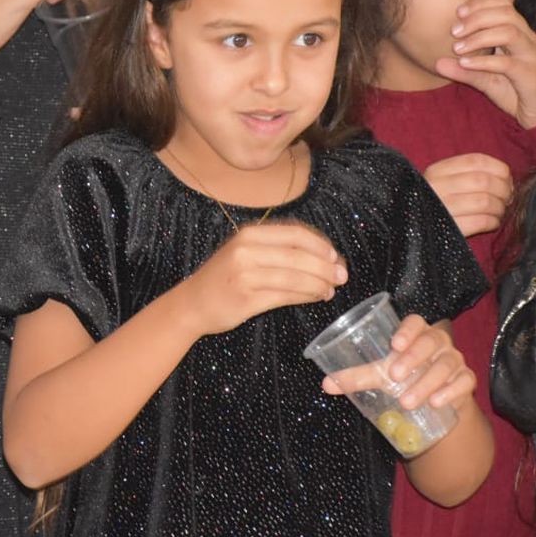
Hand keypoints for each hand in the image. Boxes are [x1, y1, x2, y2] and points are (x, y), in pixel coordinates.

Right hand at [177, 221, 348, 336]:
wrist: (193, 302)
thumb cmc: (225, 276)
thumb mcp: (246, 251)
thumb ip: (278, 249)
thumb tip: (324, 255)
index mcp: (249, 234)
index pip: (295, 234)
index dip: (321, 245)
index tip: (336, 256)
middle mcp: (246, 251)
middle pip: (298, 256)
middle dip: (325, 266)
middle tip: (342, 276)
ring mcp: (245, 275)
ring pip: (295, 277)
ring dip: (319, 284)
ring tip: (331, 290)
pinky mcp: (247, 299)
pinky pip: (285, 296)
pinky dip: (306, 296)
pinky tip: (317, 297)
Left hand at [321, 314, 475, 412]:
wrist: (434, 403)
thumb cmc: (405, 378)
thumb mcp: (380, 376)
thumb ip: (357, 376)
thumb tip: (327, 384)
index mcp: (417, 334)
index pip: (416, 322)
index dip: (407, 330)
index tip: (394, 344)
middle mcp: (438, 343)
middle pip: (431, 342)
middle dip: (413, 358)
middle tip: (394, 377)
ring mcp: (454, 360)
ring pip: (445, 365)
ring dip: (426, 383)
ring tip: (407, 401)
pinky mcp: (466, 380)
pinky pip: (464, 381)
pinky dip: (451, 392)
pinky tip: (436, 403)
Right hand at [424, 153, 512, 236]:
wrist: (411, 228)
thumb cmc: (436, 203)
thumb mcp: (444, 182)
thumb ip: (469, 173)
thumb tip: (506, 177)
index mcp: (437, 171)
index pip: (476, 160)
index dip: (498, 168)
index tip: (506, 178)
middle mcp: (436, 187)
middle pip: (482, 181)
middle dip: (503, 190)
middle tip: (507, 198)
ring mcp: (440, 209)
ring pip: (483, 201)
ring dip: (499, 207)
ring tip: (499, 212)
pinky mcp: (447, 229)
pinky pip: (479, 222)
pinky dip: (492, 222)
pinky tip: (492, 223)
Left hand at [436, 0, 535, 128]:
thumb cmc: (514, 89)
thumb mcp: (485, 78)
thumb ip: (464, 69)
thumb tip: (437, 63)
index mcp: (518, 32)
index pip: (503, 4)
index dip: (481, 3)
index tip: (458, 12)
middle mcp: (527, 38)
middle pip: (506, 13)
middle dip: (476, 18)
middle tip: (454, 31)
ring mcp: (531, 55)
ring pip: (509, 33)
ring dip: (479, 38)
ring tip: (457, 48)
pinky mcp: (530, 74)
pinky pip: (507, 63)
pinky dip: (484, 62)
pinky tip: (465, 64)